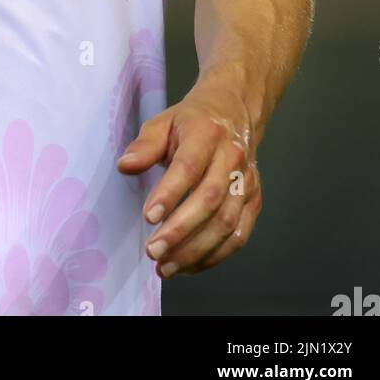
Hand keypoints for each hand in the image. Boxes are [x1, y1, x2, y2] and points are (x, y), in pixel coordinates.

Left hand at [116, 77, 262, 276]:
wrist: (234, 112)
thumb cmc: (192, 121)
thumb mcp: (163, 122)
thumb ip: (144, 145)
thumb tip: (125, 166)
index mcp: (206, 133)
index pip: (189, 167)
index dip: (169, 194)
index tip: (148, 217)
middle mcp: (232, 158)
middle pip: (209, 200)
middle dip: (180, 231)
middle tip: (153, 251)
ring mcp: (247, 181)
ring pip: (226, 223)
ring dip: (195, 250)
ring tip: (165, 266)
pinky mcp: (254, 201)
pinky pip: (239, 236)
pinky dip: (214, 256)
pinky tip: (188, 266)